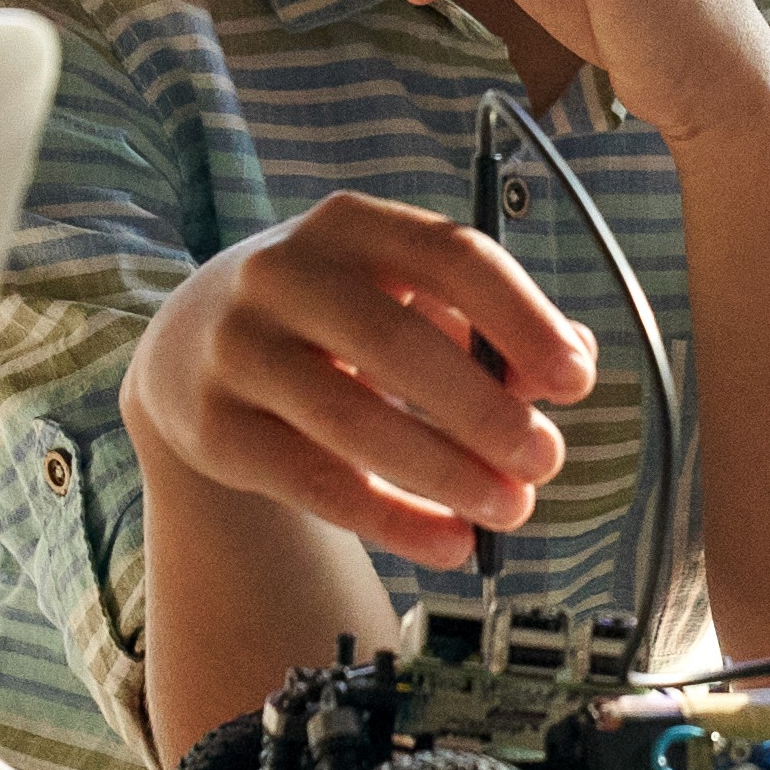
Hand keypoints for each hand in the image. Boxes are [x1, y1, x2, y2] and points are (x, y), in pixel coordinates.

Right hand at [125, 191, 598, 572]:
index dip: (521, 318)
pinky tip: (449, 544)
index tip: (576, 381)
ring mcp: (238, 349)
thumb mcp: (406, 297)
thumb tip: (571, 363)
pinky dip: (390, 520)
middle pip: (397, 342)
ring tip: (510, 509)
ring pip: (351, 421)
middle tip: (547, 459)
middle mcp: (283, 274)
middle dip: (484, 411)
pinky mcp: (214, 426)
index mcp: (352, 226)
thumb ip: (492, 324)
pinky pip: (313, 482)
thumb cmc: (337, 319)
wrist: (193, 350)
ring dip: (446, 473)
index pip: (450, 256)